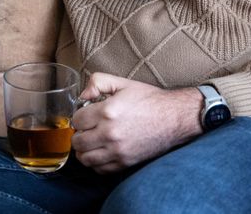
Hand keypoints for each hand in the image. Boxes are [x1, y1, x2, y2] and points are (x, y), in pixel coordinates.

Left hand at [71, 73, 202, 172]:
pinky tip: (101, 152)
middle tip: (86, 128)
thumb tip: (83, 96)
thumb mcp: (123, 83)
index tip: (85, 115)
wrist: (174, 118)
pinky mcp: (125, 162)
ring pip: (85, 159)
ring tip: (91, 141)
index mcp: (107, 112)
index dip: (79, 116)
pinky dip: (96, 163)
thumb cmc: (149, 100)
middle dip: (79, 133)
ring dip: (84, 150)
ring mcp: (118, 151)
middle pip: (78, 141)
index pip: (76, 120)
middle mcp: (110, 134)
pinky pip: (100, 169)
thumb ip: (98, 82)